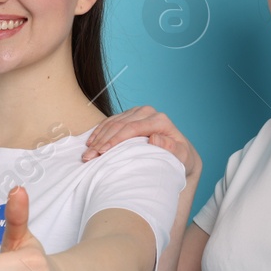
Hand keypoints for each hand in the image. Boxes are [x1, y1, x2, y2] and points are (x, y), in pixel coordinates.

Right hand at [82, 105, 199, 180]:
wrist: (179, 152)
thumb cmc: (180, 158)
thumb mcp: (182, 157)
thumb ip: (172, 148)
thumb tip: (155, 138)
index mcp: (160, 120)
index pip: (132, 128)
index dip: (116, 140)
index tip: (103, 153)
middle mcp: (148, 112)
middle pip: (120, 125)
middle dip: (102, 141)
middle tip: (89, 157)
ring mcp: (137, 112)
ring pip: (112, 122)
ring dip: (98, 138)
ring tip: (87, 153)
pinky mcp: (129, 115)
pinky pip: (110, 121)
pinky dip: (99, 132)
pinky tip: (91, 143)